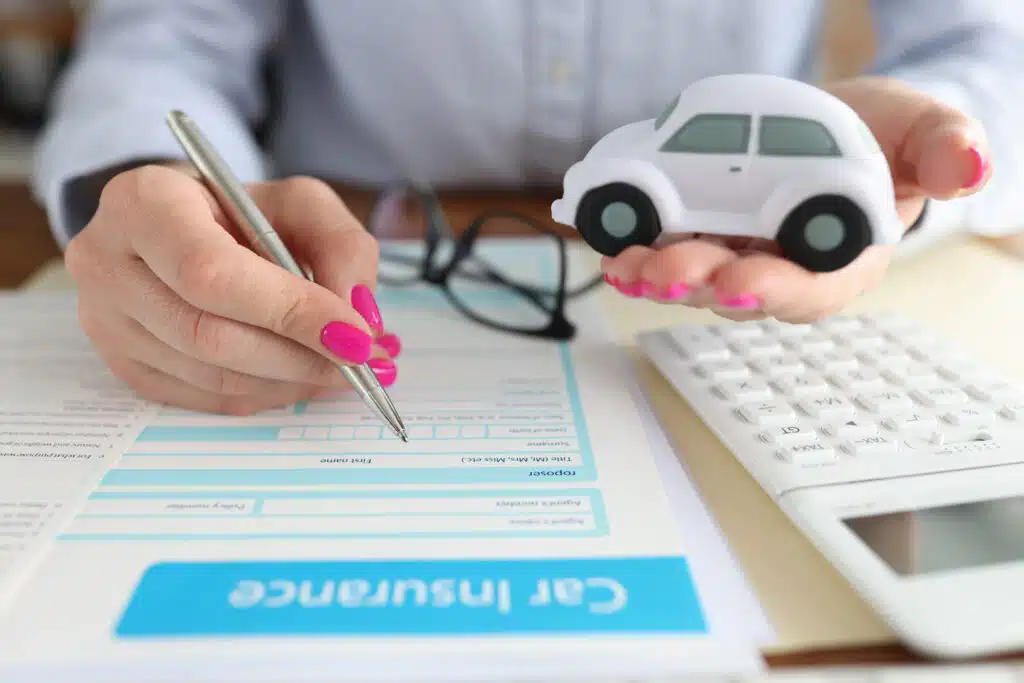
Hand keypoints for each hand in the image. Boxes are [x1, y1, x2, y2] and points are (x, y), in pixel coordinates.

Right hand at [65, 164, 401, 414]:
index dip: (291, 313)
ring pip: (210, 375)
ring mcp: (106, 322)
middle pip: (210, 335)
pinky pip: (204, 398)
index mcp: (143, 203)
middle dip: (300, 357)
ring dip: (290, 381)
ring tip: (343, 370)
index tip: (356, 338)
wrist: (179, 228)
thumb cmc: (240, 210)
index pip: (214, 275)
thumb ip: (340, 246)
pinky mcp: (122, 365)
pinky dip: (265, 394)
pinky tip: (301, 377)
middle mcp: (108, 263)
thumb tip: (358, 318)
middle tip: (364, 364)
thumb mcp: (299, 202)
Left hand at [601, 75, 991, 322]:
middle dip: (698, 285)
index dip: (774, 291)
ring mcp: (741, 253)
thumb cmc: (887, 140)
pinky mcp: (706, 234)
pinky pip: (671, 252)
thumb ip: (944, 149)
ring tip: (625, 266)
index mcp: (841, 258)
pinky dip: (641, 254)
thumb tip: (967, 167)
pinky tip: (615, 250)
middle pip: (739, 292)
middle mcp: (785, 267)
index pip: (810, 289)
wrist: (842, 128)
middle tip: (662, 272)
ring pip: (696, 280)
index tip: (740, 282)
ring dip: (657, 278)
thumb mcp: (925, 134)